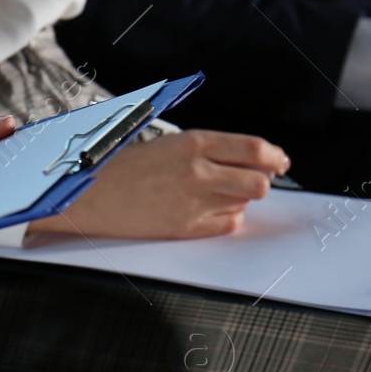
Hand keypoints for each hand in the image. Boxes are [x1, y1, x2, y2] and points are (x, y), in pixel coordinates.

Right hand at [32, 131, 289, 238]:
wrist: (90, 195)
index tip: (280, 162)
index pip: (255, 148)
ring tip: (221, 194)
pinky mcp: (187, 228)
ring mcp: (194, 202)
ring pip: (246, 204)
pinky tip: (207, 210)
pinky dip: (226, 218)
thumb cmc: (123, 166)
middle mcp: (199, 172)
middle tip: (255, 180)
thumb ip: (207, 150)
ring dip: (242, 199)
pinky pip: (228, 225)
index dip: (275, 157)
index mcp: (194, 143)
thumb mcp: (168, 143)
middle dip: (262, 181)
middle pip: (259, 182)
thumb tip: (245, 160)